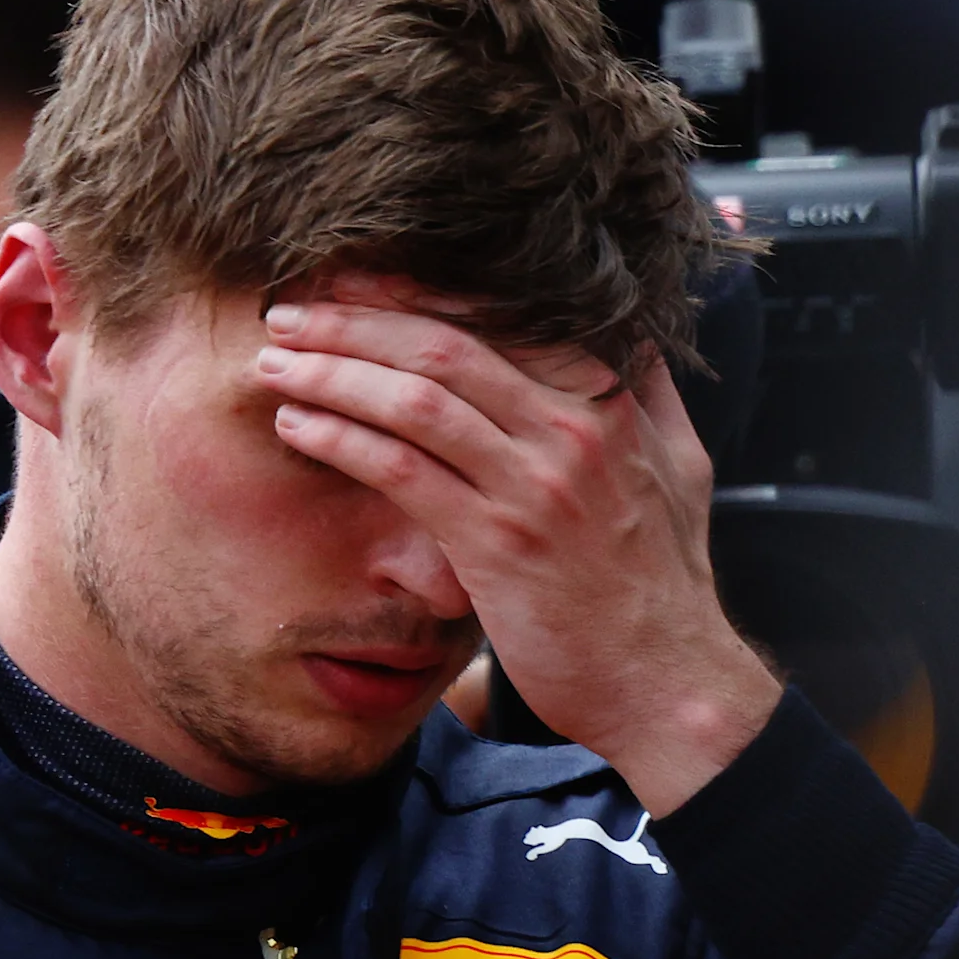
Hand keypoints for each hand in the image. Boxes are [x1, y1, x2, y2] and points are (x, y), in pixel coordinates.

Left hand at [258, 290, 781, 814]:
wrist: (667, 684)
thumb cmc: (666, 583)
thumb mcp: (682, 466)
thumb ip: (649, 394)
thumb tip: (633, 332)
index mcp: (609, 398)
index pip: (498, 314)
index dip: (413, 288)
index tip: (352, 274)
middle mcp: (572, 428)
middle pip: (442, 342)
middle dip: (353, 318)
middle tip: (288, 307)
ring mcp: (533, 485)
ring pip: (413, 399)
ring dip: (331, 372)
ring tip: (275, 359)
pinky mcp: (494, 545)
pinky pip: (401, 471)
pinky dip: (341, 438)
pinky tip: (297, 425)